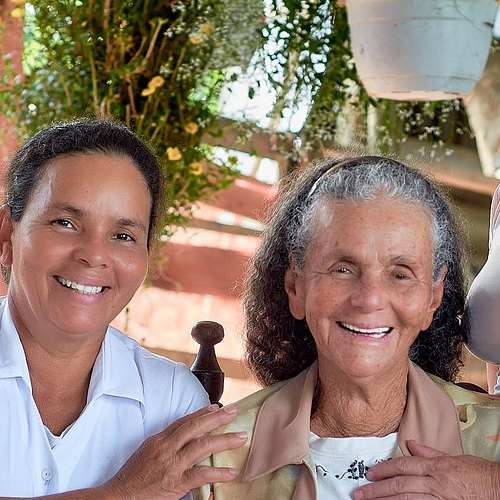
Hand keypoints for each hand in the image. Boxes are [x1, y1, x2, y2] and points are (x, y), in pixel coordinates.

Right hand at [102, 404, 245, 499]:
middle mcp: (166, 447)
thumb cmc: (130, 479)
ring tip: (240, 437)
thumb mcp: (146, 453)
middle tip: (234, 411)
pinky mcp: (175, 482)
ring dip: (224, 440)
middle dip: (217, 418)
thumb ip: (164, 446)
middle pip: (195, 427)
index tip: (215, 407)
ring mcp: (172, 464)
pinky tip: (231, 472)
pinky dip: (218, 472)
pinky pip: (201, 475)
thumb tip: (180, 442)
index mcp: (159, 440)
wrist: (118, 498)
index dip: (201, 413)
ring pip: (202, 446)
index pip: (183, 422)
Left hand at [353, 440, 499, 498]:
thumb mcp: (453, 458)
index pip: (403, 466)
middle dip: (377, 488)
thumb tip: (409, 444)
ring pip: (406, 499)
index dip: (384, 469)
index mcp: (435, 466)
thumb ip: (429, 453)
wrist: (499, 488)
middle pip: (400, 484)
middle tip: (359, 492)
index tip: (369, 473)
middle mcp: (435, 482)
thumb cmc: (477, 473)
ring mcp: (439, 498)